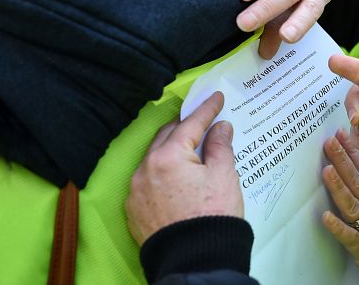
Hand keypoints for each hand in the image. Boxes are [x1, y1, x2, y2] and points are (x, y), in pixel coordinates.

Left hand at [125, 92, 242, 244]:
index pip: (190, 124)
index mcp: (168, 156)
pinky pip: (148, 181)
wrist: (196, 260)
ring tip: (192, 150)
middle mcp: (145, 169)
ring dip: (172, 150)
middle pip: (167, 137)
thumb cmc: (213, 216)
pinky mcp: (134, 210)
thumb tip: (220, 127)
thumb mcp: (224, 175)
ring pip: (154, 158)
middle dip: (185, 127)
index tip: (216, 97)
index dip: (206, 109)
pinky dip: (163, 172)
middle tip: (204, 121)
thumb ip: (220, 146)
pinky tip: (178, 177)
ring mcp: (136, 191)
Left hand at [321, 130, 358, 284]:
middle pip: (357, 183)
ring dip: (339, 187)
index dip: (352, 153)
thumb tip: (358, 178)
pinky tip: (326, 218)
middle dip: (343, 161)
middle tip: (330, 142)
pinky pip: (351, 238)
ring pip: (353, 206)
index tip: (341, 136)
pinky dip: (338, 227)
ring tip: (327, 171)